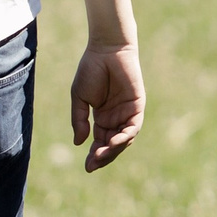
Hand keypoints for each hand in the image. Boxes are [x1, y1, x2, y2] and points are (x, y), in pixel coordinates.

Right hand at [70, 42, 144, 172]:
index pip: (100, 142)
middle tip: (92, 165)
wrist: (106, 50)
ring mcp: (127, 113)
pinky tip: (113, 141)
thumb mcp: (79, 98)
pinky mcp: (137, 106)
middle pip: (112, 144)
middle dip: (103, 156)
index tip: (87, 167)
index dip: (94, 155)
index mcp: (102, 117)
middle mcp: (116, 118)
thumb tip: (79, 143)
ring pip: (123, 138)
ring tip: (100, 155)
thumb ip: (79, 120)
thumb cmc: (90, 70)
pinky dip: (124, 136)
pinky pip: (133, 126)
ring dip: (113, 149)